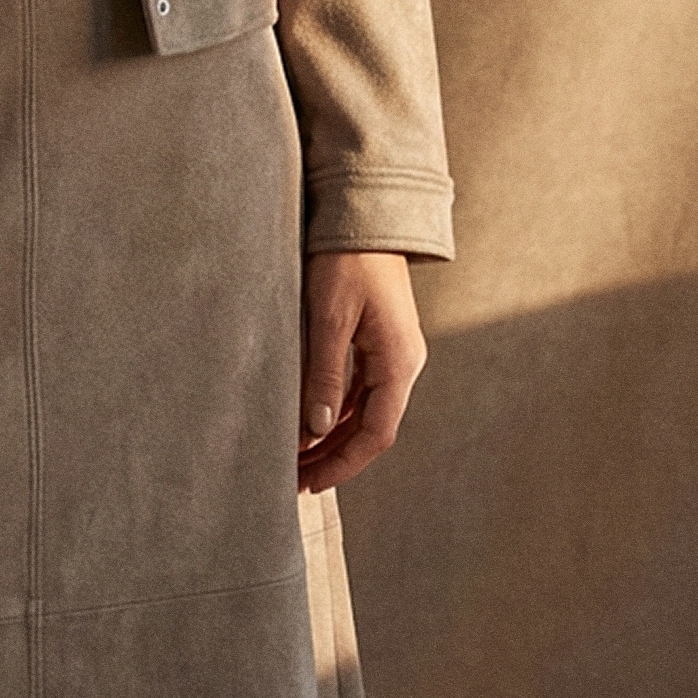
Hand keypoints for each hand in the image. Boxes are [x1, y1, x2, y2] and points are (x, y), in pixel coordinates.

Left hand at [297, 250, 426, 493]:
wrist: (365, 214)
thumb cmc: (346, 260)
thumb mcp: (329, 317)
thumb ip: (324, 374)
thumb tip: (314, 429)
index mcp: (398, 363)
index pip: (376, 434)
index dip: (343, 463)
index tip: (310, 483)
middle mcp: (402, 363)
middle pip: (371, 427)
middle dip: (334, 456)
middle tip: (295, 478)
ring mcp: (393, 352)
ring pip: (364, 410)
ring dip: (333, 435)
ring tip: (297, 457)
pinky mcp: (379, 339)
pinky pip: (360, 388)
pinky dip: (336, 409)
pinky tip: (310, 420)